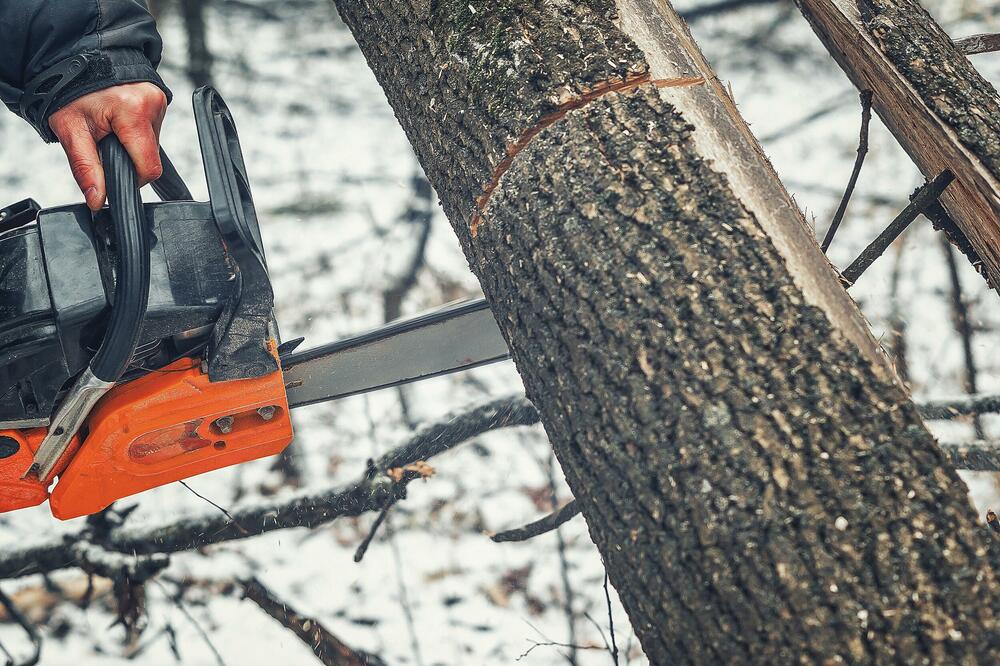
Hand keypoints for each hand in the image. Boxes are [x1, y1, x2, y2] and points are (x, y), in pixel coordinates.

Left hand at [48, 82, 166, 210]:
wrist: (76, 59)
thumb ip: (86, 168)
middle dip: (128, 157)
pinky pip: (153, 129)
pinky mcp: (161, 99)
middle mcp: (152, 104)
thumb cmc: (71, 91)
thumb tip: (98, 200)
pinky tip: (119, 121)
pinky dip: (136, 132)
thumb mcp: (70, 131)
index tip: (112, 172)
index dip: (131, 178)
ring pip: (152, 143)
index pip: (147, 167)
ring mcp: (159, 100)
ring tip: (110, 128)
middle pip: (150, 155)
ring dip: (132, 144)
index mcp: (132, 111)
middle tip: (104, 142)